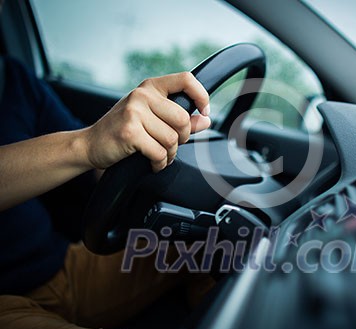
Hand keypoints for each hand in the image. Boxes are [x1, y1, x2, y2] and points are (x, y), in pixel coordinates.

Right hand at [82, 72, 210, 171]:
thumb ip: (180, 119)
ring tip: (159, 156)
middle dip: (182, 138)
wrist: (90, 144)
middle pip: (182, 119)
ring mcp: (134, 112)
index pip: (185, 79)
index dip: (201, 95)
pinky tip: (152, 163)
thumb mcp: (152, 119)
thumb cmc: (123, 130)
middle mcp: (142, 95)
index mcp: (150, 87)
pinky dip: (160, 163)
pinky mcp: (129, 131)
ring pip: (172, 138)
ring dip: (169, 154)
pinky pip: (159, 152)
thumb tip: (206, 119)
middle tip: (171, 145)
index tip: (204, 111)